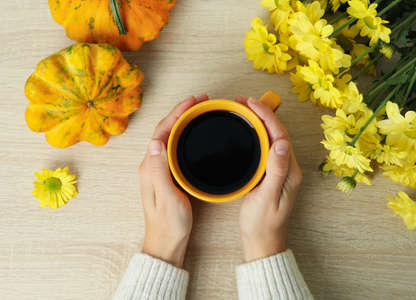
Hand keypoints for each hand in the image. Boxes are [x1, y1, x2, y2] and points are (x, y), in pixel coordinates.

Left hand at [139, 94, 208, 267]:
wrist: (167, 243)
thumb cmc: (169, 223)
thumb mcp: (167, 197)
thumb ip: (159, 170)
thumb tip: (155, 141)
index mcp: (150, 167)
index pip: (161, 132)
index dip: (176, 114)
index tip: (191, 102)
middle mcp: (152, 165)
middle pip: (165, 131)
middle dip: (181, 113)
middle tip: (200, 102)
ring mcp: (160, 170)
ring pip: (171, 138)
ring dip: (183, 122)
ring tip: (199, 112)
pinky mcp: (168, 176)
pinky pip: (175, 148)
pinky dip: (185, 136)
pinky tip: (195, 135)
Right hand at [236, 95, 301, 261]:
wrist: (262, 241)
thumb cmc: (263, 223)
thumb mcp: (268, 197)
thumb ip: (276, 170)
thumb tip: (283, 142)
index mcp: (290, 171)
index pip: (280, 135)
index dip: (266, 116)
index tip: (251, 103)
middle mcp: (288, 168)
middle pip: (277, 133)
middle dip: (261, 114)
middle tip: (242, 102)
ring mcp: (279, 170)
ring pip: (270, 138)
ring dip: (258, 122)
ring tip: (241, 110)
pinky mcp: (270, 174)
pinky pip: (265, 148)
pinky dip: (254, 135)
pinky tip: (245, 131)